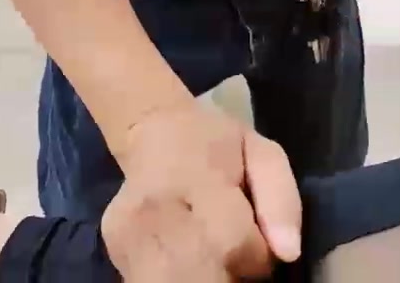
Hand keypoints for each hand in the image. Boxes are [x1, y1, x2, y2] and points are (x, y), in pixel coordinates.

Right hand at [101, 101, 300, 280]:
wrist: (154, 131)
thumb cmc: (216, 145)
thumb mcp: (261, 154)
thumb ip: (281, 199)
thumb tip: (287, 252)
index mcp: (195, 175)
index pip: (233, 245)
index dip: (256, 258)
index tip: (256, 243)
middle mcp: (154, 205)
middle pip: (203, 276)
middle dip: (229, 278)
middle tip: (234, 258)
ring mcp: (127, 230)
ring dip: (204, 280)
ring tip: (212, 261)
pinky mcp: (113, 247)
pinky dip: (176, 280)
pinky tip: (188, 263)